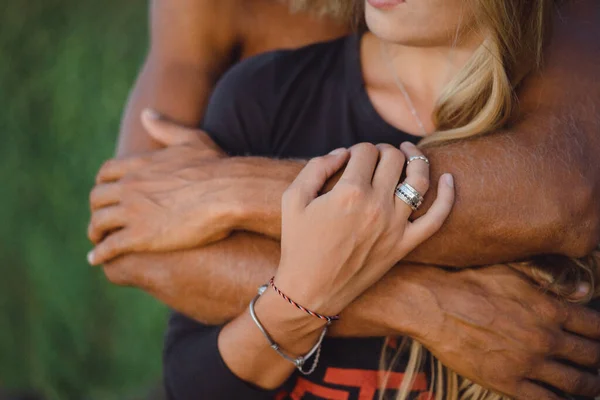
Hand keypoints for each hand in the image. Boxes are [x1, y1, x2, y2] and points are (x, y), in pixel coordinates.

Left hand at [87, 110, 299, 264]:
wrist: (230, 192)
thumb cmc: (217, 167)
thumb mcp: (191, 140)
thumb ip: (166, 128)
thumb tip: (146, 113)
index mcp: (139, 165)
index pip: (106, 173)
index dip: (103, 185)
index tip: (107, 195)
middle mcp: (129, 187)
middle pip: (97, 198)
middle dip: (96, 209)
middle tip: (101, 220)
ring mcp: (133, 212)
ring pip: (98, 223)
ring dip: (94, 233)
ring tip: (97, 243)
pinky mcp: (140, 236)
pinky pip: (110, 247)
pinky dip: (99, 254)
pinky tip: (97, 260)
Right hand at [275, 142, 454, 316]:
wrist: (310, 290)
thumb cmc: (298, 244)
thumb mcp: (293, 199)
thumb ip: (316, 167)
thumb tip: (343, 152)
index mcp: (348, 192)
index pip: (365, 151)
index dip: (358, 149)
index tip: (350, 160)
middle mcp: (376, 206)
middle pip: (393, 158)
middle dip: (384, 150)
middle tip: (374, 157)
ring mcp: (395, 226)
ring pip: (419, 180)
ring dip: (416, 159)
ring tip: (408, 153)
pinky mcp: (404, 245)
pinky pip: (436, 219)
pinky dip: (448, 197)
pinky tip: (450, 179)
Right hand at [399, 264, 599, 398]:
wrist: (432, 304)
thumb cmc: (468, 282)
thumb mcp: (511, 270)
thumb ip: (547, 280)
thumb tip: (581, 288)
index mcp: (549, 309)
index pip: (596, 327)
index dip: (599, 335)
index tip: (596, 338)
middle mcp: (545, 338)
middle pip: (592, 357)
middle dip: (596, 360)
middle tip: (594, 362)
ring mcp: (528, 363)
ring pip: (576, 383)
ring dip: (587, 385)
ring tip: (587, 384)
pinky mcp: (507, 382)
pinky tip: (560, 397)